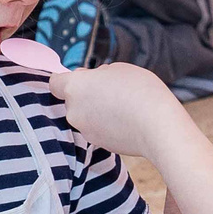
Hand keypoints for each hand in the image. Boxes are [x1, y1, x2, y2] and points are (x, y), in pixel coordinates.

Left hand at [49, 62, 188, 156]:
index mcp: (75, 87)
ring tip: (122, 106)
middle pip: (73, 99)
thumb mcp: (120, 69)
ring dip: (97, 110)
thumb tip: (96, 80)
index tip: (85, 78)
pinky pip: (96, 128)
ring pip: (85, 115)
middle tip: (111, 90)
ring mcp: (85, 130)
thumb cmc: (140, 91)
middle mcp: (73, 111)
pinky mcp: (98, 144)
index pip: (55, 82)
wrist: (158, 127)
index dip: (68, 78)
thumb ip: (100, 74)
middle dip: (87, 94)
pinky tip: (125, 121)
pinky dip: (106, 125)